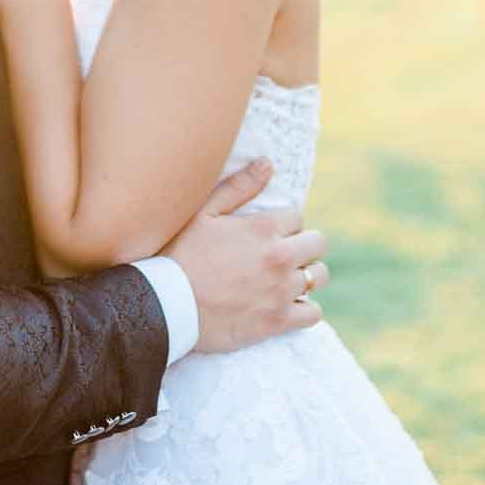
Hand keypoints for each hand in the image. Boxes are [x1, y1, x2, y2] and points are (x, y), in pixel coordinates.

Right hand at [160, 159, 327, 352]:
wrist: (166, 305)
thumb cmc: (179, 255)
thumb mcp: (202, 213)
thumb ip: (238, 187)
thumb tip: (267, 164)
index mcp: (263, 227)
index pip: (296, 217)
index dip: (281, 224)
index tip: (265, 235)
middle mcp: (279, 256)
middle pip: (317, 243)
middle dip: (302, 245)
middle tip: (280, 254)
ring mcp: (281, 290)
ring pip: (318, 276)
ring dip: (306, 275)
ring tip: (286, 279)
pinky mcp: (278, 320)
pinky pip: (313, 313)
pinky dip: (305, 309)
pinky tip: (288, 305)